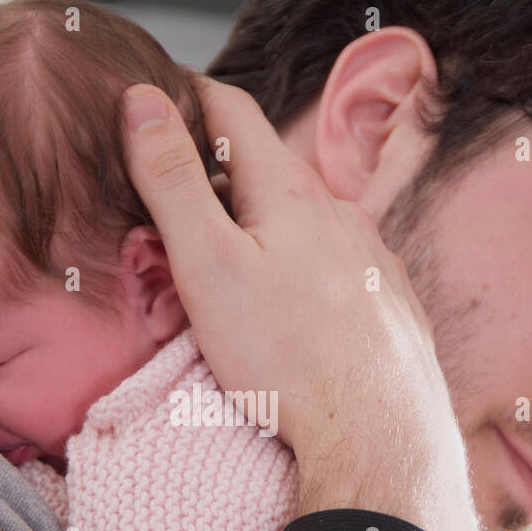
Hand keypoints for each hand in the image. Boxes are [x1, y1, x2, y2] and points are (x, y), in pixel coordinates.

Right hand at [119, 79, 461, 471]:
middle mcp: (339, 211)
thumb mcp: (207, 264)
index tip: (154, 103)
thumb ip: (173, 181)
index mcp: (289, 191)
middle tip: (170, 202)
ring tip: (224, 266)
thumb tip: (144, 101)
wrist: (377, 433)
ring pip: (302, 221)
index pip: (230, 110)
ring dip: (260, 226)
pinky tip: (286, 307)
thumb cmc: (286, 356)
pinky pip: (334, 264)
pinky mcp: (387, 300)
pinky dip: (299, 267)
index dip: (185, 96)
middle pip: (265, 170)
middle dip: (217, 176)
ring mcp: (370, 255)